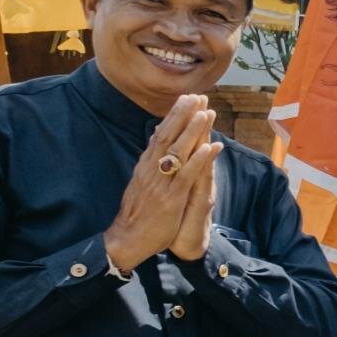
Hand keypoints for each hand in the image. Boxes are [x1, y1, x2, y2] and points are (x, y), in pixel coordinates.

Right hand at [104, 98, 215, 273]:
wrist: (126, 240)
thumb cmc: (137, 213)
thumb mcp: (140, 182)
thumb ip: (149, 162)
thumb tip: (155, 138)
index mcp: (145, 165)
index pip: (160, 134)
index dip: (174, 115)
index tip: (187, 98)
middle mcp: (151, 170)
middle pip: (168, 136)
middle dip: (184, 115)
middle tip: (198, 96)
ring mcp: (161, 184)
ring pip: (178, 152)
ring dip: (193, 131)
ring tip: (207, 113)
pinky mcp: (171, 199)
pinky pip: (186, 176)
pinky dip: (199, 160)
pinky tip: (210, 147)